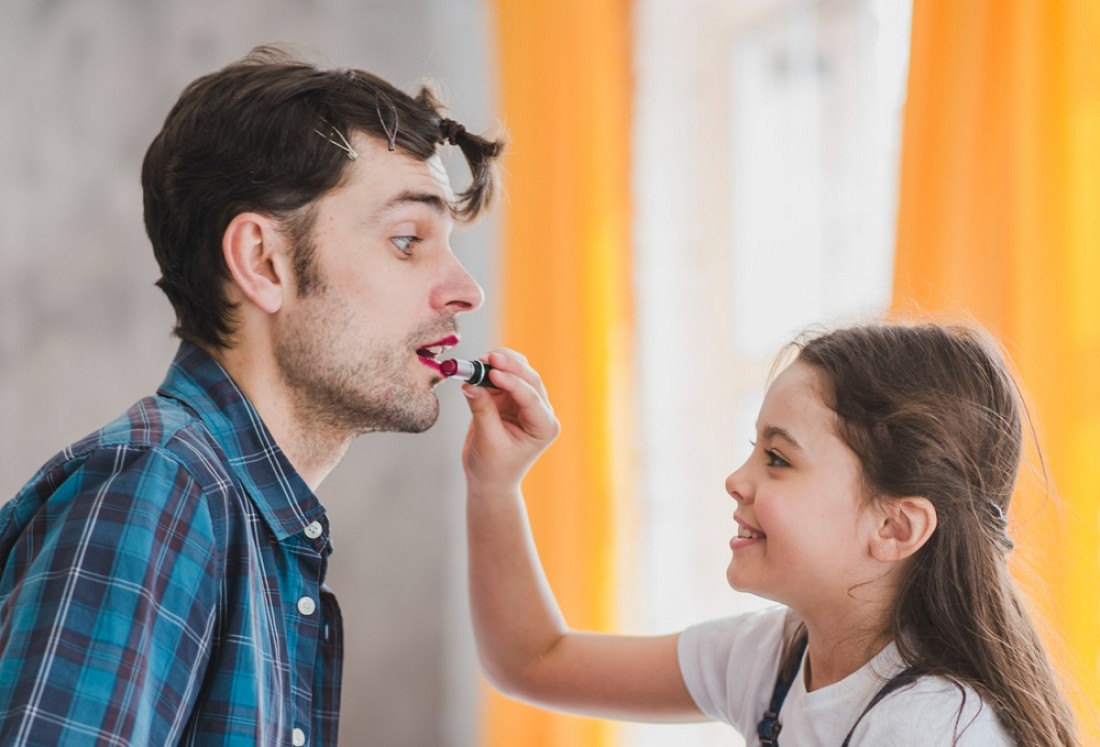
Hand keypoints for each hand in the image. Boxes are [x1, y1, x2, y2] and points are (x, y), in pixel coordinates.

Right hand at [460, 349, 559, 495]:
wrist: (489, 480)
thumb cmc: (493, 468)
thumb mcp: (487, 441)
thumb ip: (482, 411)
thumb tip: (471, 383)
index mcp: (544, 426)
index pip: (531, 397)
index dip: (512, 382)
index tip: (492, 372)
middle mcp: (541, 412)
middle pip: (529, 379)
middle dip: (508, 366)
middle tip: (487, 358)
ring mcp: (526, 404)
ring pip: (518, 373)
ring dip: (499, 365)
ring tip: (478, 363)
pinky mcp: (511, 399)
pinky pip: (503, 378)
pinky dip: (490, 372)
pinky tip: (477, 370)